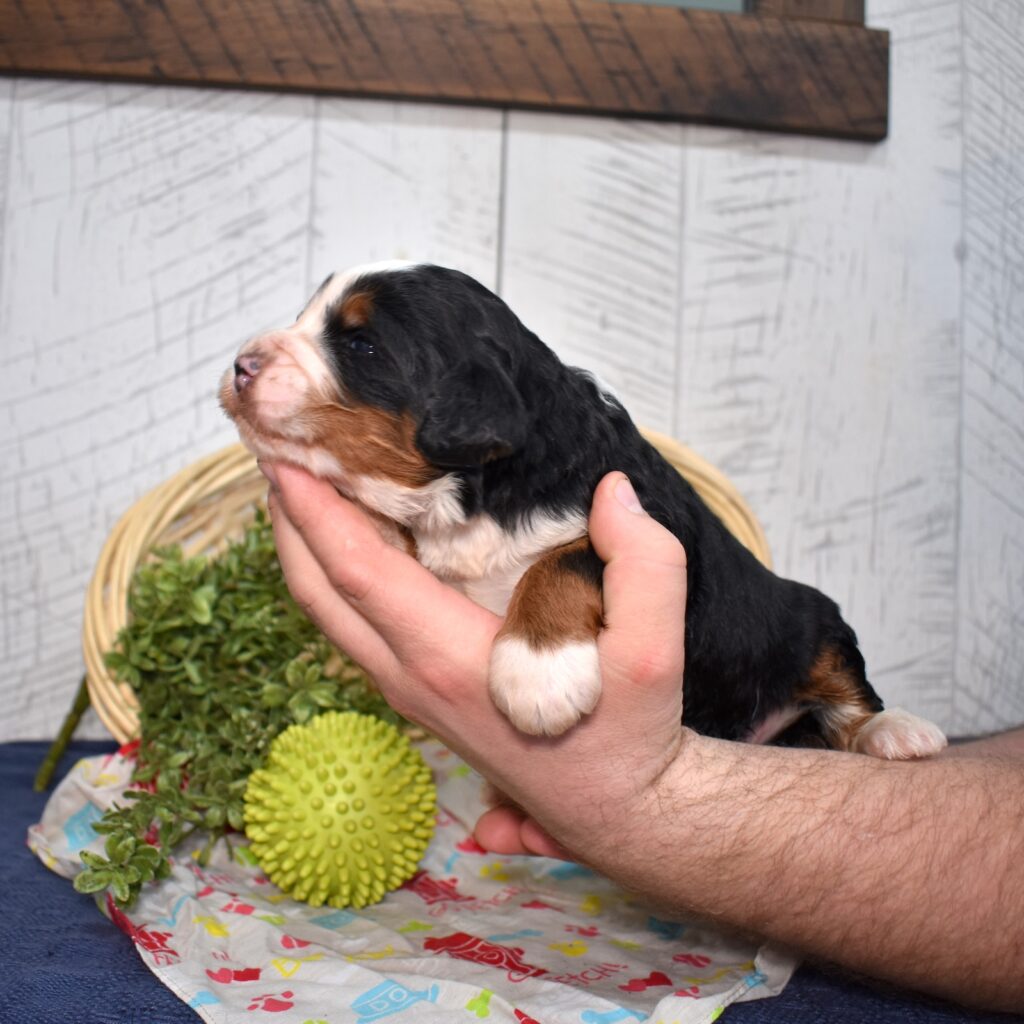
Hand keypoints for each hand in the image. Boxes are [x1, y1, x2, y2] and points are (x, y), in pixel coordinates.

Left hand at [264, 464, 688, 864]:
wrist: (619, 810)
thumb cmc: (628, 735)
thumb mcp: (656, 651)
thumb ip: (644, 563)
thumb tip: (612, 492)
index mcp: (450, 659)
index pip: (357, 574)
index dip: (313, 512)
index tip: (284, 455)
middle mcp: (412, 678)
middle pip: (318, 594)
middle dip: (287, 521)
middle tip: (278, 450)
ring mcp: (409, 692)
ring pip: (330, 616)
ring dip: (306, 548)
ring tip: (305, 484)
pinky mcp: (420, 696)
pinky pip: (355, 627)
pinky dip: (336, 576)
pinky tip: (354, 538)